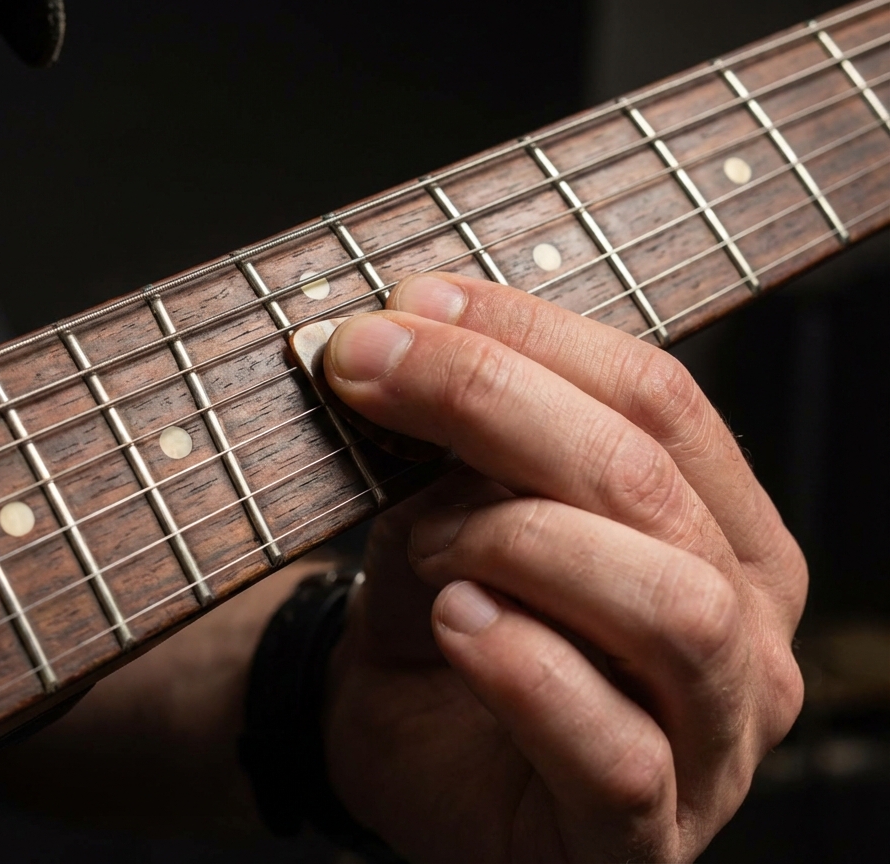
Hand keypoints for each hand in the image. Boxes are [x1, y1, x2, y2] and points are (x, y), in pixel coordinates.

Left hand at [320, 274, 806, 862]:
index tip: (411, 303)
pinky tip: (455, 622)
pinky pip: (614, 748)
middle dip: (494, 405)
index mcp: (720, 529)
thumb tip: (409, 338)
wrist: (398, 750)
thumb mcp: (454, 507)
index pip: (660, 399)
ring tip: (428, 543)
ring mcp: (712, 741)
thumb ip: (463, 440)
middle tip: (370, 372)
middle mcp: (744, 627)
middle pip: (648, 482)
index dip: (531, 336)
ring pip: (670, 605)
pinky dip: (524, 667)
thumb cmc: (448, 616)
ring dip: (520, 541)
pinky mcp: (644, 833)